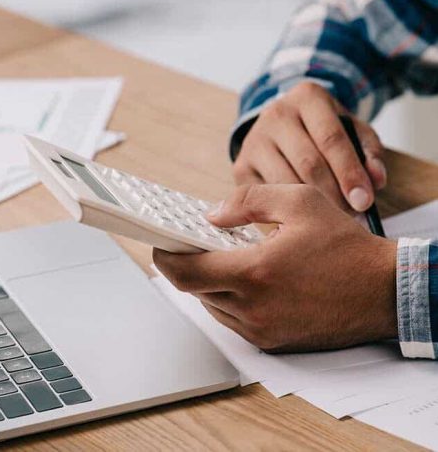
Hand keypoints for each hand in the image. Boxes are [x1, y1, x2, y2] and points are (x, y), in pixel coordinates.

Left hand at [153, 184, 396, 352]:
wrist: (382, 290)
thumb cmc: (344, 247)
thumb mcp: (299, 202)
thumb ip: (248, 202)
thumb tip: (212, 214)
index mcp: (255, 273)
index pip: (186, 273)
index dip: (166, 258)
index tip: (161, 244)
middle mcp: (253, 308)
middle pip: (195, 289)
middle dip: (190, 266)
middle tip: (197, 244)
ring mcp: (262, 329)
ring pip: (213, 305)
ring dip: (211, 283)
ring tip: (227, 259)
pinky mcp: (272, 341)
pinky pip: (233, 320)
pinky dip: (230, 299)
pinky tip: (247, 280)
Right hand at [233, 82, 386, 211]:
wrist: (280, 127)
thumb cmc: (320, 131)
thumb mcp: (350, 130)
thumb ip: (368, 152)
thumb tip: (375, 181)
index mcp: (307, 97)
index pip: (331, 139)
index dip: (349, 173)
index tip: (364, 202)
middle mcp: (275, 114)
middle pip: (308, 163)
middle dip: (332, 195)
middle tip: (349, 217)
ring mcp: (254, 140)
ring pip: (285, 182)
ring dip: (309, 207)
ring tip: (329, 219)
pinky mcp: (241, 165)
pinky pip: (266, 195)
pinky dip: (285, 210)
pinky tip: (300, 217)